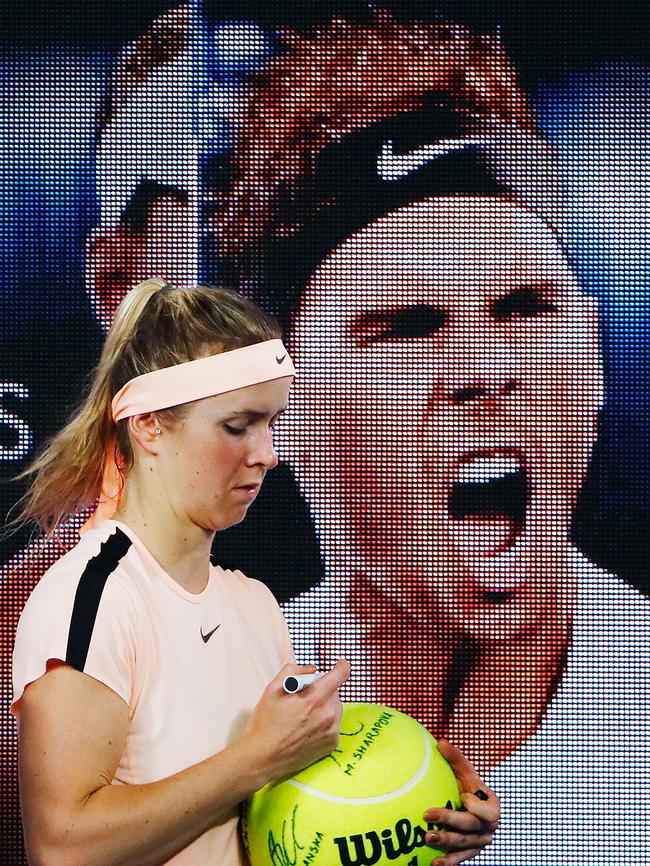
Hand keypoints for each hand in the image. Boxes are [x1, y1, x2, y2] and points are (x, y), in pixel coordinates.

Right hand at [243, 660, 350, 784]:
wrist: (262, 758)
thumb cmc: (265, 724)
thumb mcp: (272, 689)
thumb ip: (293, 671)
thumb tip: (312, 670)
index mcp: (314, 700)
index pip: (339, 675)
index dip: (342, 666)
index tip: (340, 664)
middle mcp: (328, 716)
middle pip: (334, 692)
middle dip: (322, 691)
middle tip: (302, 699)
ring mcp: (331, 732)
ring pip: (335, 708)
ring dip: (324, 706)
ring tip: (303, 716)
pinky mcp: (331, 745)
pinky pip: (334, 724)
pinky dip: (325, 722)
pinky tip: (307, 728)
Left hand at [423, 739, 499, 865]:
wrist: (470, 807)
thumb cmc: (466, 786)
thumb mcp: (465, 773)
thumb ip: (456, 759)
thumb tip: (441, 742)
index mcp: (491, 806)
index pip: (489, 810)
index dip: (478, 806)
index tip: (463, 796)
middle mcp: (488, 827)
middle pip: (470, 826)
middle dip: (450, 821)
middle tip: (427, 814)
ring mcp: (479, 842)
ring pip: (463, 845)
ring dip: (445, 843)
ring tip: (425, 838)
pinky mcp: (469, 853)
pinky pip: (460, 859)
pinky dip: (448, 862)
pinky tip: (433, 864)